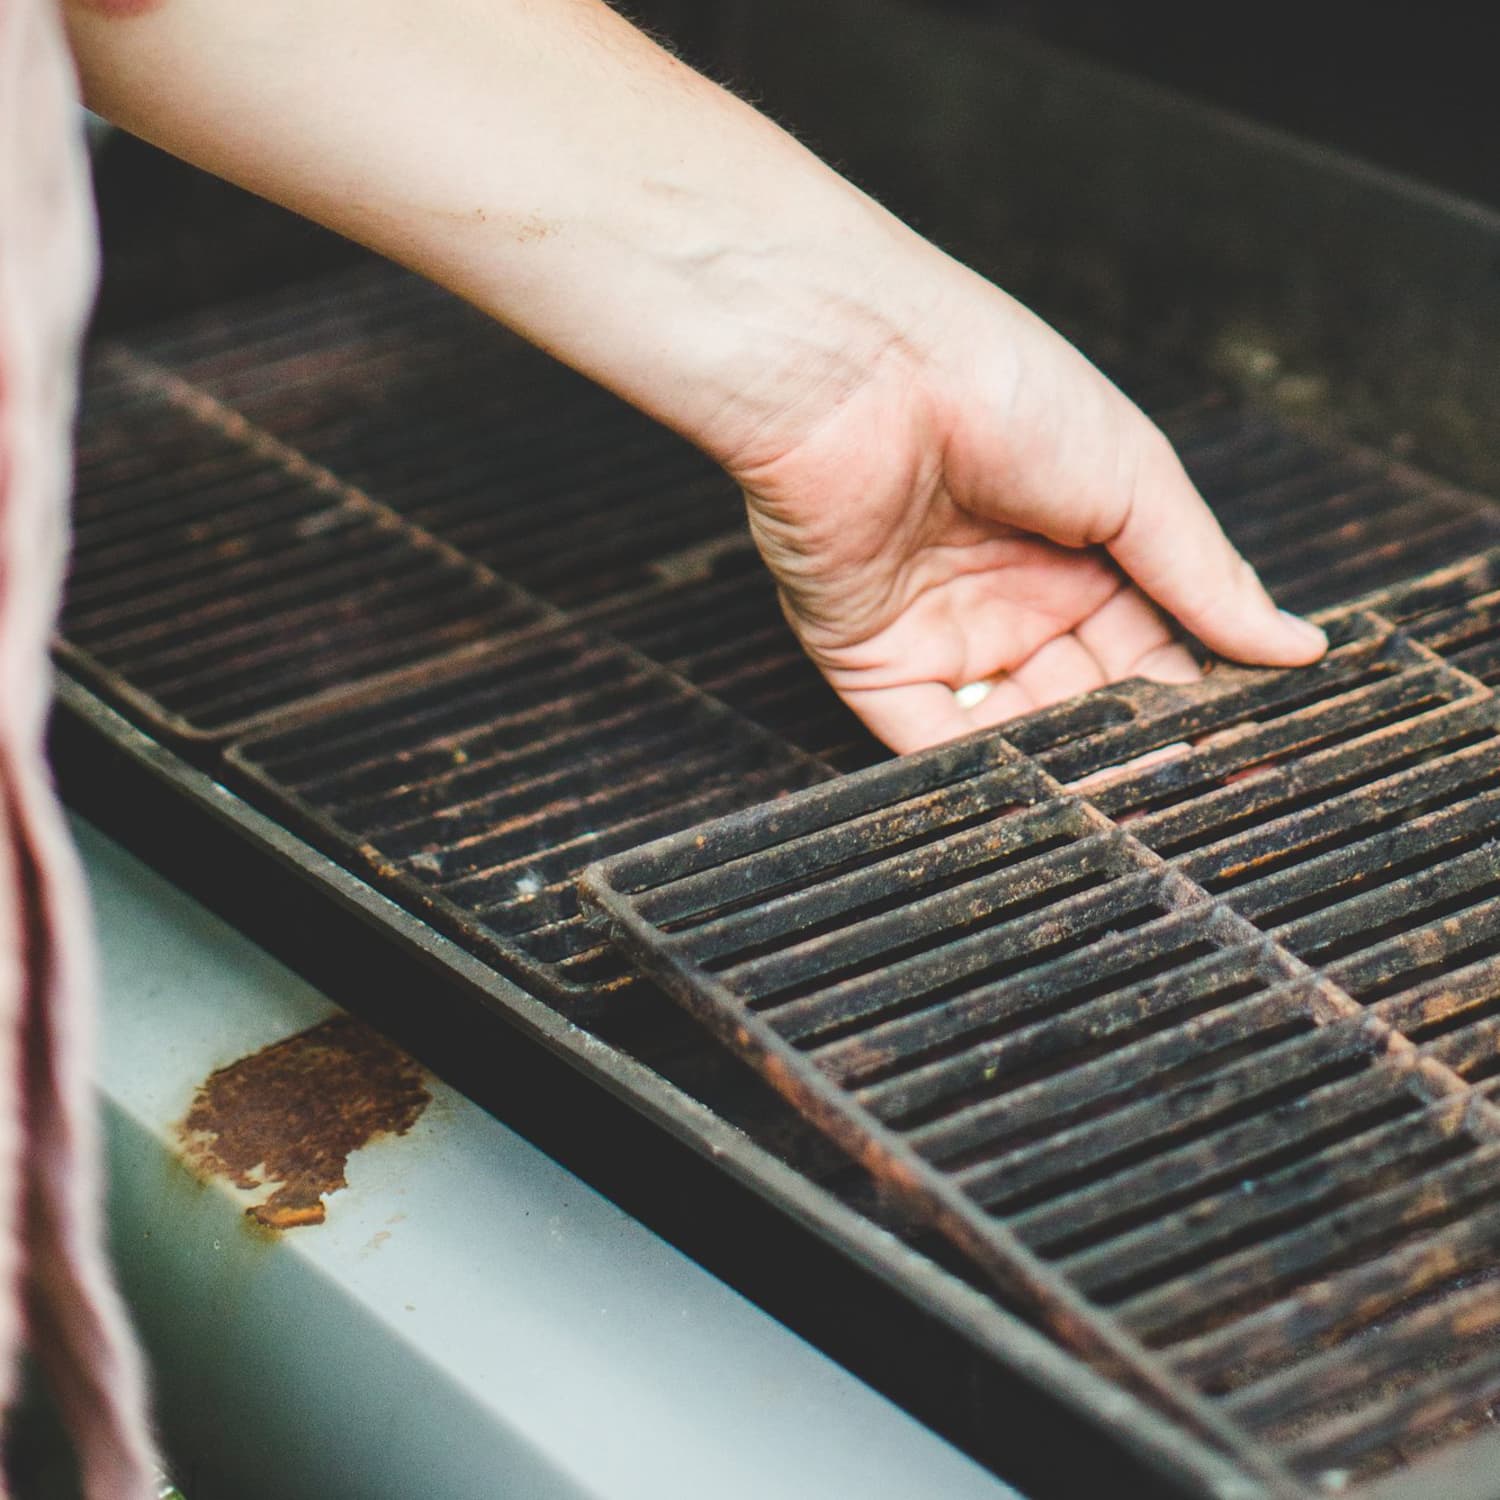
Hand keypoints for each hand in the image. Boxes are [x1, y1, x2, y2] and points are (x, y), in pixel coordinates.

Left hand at [730, 254, 1327, 752]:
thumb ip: (1206, 576)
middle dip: (1130, 740)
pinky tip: (1039, 794)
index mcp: (1081, 542)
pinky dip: (979, 771)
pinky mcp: (869, 660)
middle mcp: (1012, 592)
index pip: (1150, 640)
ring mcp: (940, 630)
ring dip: (1065, 766)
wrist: (864, 371)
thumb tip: (1296, 644)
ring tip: (1122, 797)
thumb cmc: (996, 385)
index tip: (1236, 741)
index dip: (1189, 691)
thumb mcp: (1134, 478)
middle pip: (1085, 694)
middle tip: (1179, 783)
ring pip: (1014, 728)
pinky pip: (927, 739)